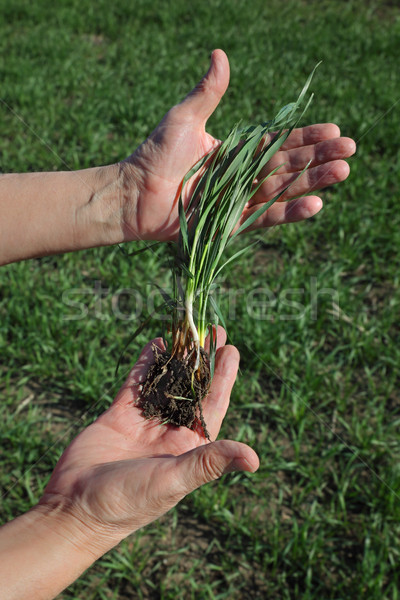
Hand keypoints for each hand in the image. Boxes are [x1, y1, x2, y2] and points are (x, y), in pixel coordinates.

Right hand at [39, 329, 256, 554]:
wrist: (75, 510)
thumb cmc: (128, 502)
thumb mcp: (173, 481)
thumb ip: (209, 463)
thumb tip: (255, 459)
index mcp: (188, 448)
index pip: (213, 405)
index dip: (224, 377)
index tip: (232, 349)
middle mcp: (169, 433)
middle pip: (192, 389)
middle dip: (203, 360)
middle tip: (214, 329)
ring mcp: (144, 423)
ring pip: (165, 383)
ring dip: (176, 358)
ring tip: (187, 330)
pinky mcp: (118, 416)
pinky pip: (136, 385)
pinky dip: (145, 364)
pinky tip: (155, 343)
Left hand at [118, 49, 355, 241]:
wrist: (133, 194)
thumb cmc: (154, 154)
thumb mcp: (184, 118)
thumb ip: (208, 92)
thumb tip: (220, 54)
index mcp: (236, 152)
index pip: (278, 142)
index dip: (306, 137)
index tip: (333, 130)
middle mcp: (242, 177)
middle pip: (288, 166)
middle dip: (319, 159)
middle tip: (349, 151)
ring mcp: (238, 201)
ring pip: (283, 191)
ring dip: (312, 183)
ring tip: (342, 173)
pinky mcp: (232, 225)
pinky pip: (264, 217)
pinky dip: (289, 212)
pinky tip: (315, 204)